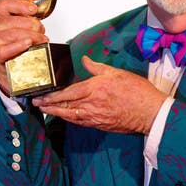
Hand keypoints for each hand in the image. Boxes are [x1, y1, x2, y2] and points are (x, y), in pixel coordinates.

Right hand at [0, 0, 48, 94]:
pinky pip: (9, 48)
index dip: (22, 6)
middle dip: (34, 25)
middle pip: (17, 21)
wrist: (8, 64)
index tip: (34, 10)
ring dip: (34, 37)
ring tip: (41, 39)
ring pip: (16, 34)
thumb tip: (33, 8)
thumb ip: (22, 14)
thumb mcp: (13, 24)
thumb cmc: (10, 41)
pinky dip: (20, 46)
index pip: (7, 4)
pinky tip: (28, 44)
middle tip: (41, 31)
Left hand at [31, 56, 167, 134]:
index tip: (40, 96)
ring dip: (56, 113)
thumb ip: (97, 67)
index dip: (51, 96)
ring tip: (45, 110)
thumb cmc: (136, 92)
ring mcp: (95, 117)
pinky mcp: (100, 125)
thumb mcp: (116, 73)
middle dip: (48, 106)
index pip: (67, 93)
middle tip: (36, 104)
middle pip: (64, 106)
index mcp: (94, 89)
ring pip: (70, 116)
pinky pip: (80, 122)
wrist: (150, 113)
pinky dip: (69, 119)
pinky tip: (65, 116)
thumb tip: (86, 60)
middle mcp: (91, 105)